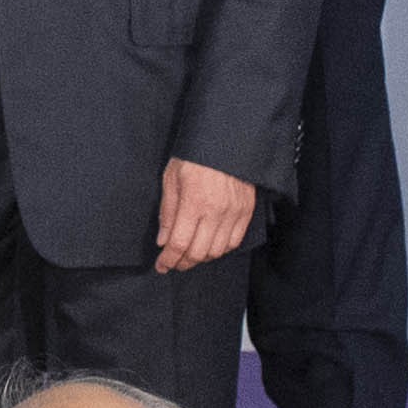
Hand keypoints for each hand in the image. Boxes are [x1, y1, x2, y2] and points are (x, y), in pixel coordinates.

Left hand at [152, 156, 260, 272]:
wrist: (227, 141)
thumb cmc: (194, 156)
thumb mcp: (171, 178)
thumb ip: (167, 211)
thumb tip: (163, 240)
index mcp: (194, 202)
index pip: (179, 243)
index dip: (168, 259)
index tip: (161, 266)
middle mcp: (216, 212)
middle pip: (199, 252)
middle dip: (183, 263)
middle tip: (173, 263)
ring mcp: (234, 213)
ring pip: (218, 251)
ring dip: (201, 258)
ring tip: (189, 256)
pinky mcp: (247, 212)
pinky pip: (235, 241)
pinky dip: (221, 250)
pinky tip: (209, 247)